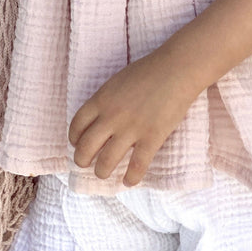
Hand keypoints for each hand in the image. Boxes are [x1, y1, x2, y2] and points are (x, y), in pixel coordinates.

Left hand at [69, 49, 199, 186]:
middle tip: (86, 164)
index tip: (77, 144)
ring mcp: (131, 128)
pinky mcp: (152, 137)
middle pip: (86, 147)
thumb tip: (100, 119)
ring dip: (102, 171)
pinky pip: (137, 165)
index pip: (77, 126)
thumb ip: (107, 101)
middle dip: (82, 160)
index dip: (74, 139)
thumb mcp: (118, 81)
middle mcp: (112, 116)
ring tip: (103, 174)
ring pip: (106, 161)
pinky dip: (130, 178)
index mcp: (101, 100)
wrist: (177, 69)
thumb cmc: (149, 71)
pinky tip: (128, 181)